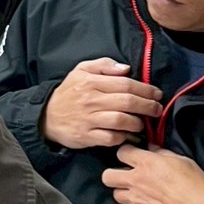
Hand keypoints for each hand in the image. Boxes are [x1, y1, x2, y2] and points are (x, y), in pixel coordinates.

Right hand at [42, 58, 162, 148]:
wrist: (46, 116)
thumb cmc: (69, 93)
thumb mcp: (81, 71)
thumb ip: (103, 65)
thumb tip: (125, 68)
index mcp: (91, 82)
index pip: (125, 84)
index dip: (145, 89)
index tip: (156, 93)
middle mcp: (91, 100)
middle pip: (127, 102)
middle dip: (148, 106)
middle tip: (157, 109)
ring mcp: (88, 119)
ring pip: (121, 120)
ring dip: (137, 122)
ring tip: (142, 123)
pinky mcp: (86, 136)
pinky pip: (111, 138)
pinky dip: (123, 137)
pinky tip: (128, 134)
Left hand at [101, 145, 203, 203]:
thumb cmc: (195, 185)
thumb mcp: (182, 160)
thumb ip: (161, 153)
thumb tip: (151, 148)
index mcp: (146, 163)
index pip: (121, 152)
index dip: (126, 153)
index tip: (131, 155)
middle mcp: (136, 181)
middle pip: (107, 176)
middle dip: (114, 174)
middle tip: (125, 175)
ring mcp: (136, 200)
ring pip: (116, 195)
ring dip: (125, 192)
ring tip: (137, 192)